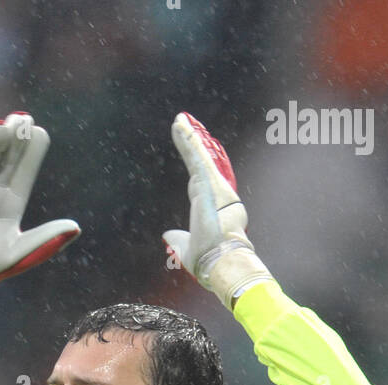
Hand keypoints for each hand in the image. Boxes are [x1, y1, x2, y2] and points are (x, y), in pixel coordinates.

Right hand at [0, 112, 80, 318]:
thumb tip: (75, 227)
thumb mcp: (19, 253)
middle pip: (5, 157)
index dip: (32, 150)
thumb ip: (45, 238)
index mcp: (12, 202)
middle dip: (13, 138)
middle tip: (20, 119)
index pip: (25, 169)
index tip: (38, 131)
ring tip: (0, 128)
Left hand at [162, 112, 272, 309]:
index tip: (190, 154)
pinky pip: (196, 156)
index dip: (194, 167)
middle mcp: (215, 194)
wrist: (220, 261)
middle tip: (184, 125)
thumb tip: (167, 236)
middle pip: (200, 163)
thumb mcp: (186, 249)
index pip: (199, 182)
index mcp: (210, 208)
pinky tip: (181, 124)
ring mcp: (214, 186)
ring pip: (198, 156)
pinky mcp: (209, 181)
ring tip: (179, 119)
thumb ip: (177, 240)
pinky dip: (188, 140)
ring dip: (188, 136)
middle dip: (192, 143)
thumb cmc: (207, 260)